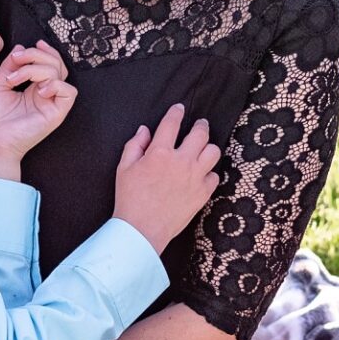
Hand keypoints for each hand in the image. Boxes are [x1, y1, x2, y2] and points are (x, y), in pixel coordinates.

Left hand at [0, 42, 76, 180]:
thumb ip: (10, 66)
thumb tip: (21, 47)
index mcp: (34, 89)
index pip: (50, 64)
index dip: (46, 51)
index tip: (33, 44)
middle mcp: (45, 96)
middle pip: (56, 64)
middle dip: (37, 55)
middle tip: (17, 60)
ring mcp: (51, 105)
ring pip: (60, 74)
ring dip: (36, 68)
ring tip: (15, 79)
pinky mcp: (55, 115)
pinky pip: (68, 93)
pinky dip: (54, 84)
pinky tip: (37, 90)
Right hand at [112, 104, 221, 253]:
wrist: (142, 230)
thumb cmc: (130, 200)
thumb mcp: (124, 168)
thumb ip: (135, 145)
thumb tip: (144, 130)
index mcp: (160, 152)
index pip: (172, 123)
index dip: (176, 112)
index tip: (179, 109)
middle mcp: (181, 162)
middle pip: (200, 133)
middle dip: (201, 125)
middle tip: (199, 125)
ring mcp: (194, 178)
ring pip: (213, 152)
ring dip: (208, 148)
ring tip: (203, 149)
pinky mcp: (202, 194)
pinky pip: (214, 177)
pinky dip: (209, 173)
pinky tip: (202, 174)